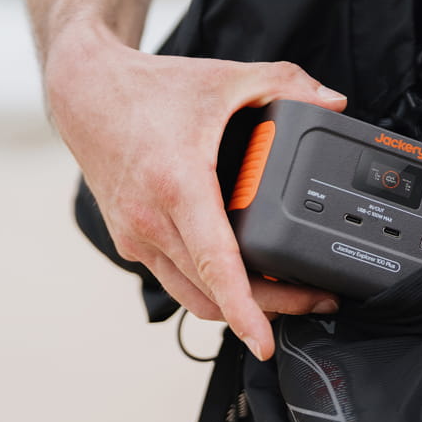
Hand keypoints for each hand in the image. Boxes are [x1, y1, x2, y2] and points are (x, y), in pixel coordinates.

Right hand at [46, 21, 345, 360]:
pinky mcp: (131, 238)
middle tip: (314, 301)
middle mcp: (151, 219)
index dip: (245, 309)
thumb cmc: (149, 91)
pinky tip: (241, 275)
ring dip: (237, 304)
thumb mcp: (227, 79)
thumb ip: (286, 84)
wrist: (86, 93)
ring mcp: (137, 234)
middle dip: (266, 308)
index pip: (215, 263)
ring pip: (192, 293)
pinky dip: (209, 286)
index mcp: (178, 183)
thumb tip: (334, 102)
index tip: (266, 343)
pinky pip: (175, 277)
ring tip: (287, 296)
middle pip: (213, 289)